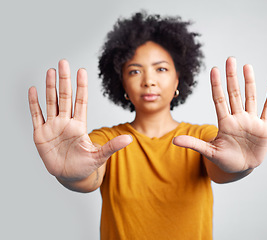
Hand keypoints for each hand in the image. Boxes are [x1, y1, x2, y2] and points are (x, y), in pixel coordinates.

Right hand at [28, 60, 131, 181]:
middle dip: (64, 80)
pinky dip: (34, 103)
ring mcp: (53, 127)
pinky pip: (37, 115)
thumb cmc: (86, 166)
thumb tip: (130, 139)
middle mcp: (66, 122)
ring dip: (50, 87)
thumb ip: (112, 146)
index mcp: (79, 125)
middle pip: (65, 97)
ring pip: (51, 102)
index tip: (82, 71)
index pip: (80, 101)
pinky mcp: (41, 134)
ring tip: (50, 71)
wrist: (70, 176)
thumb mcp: (99, 156)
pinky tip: (33, 90)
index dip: (81, 87)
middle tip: (64, 62)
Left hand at [173, 57, 266, 172]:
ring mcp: (251, 122)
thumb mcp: (210, 152)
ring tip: (247, 67)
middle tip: (230, 59)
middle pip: (234, 94)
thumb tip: (174, 141)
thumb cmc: (224, 160)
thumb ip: (194, 144)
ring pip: (250, 98)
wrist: (241, 169)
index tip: (214, 70)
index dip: (216, 85)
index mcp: (224, 123)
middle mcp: (238, 118)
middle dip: (232, 77)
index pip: (219, 100)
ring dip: (250, 83)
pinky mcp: (264, 129)